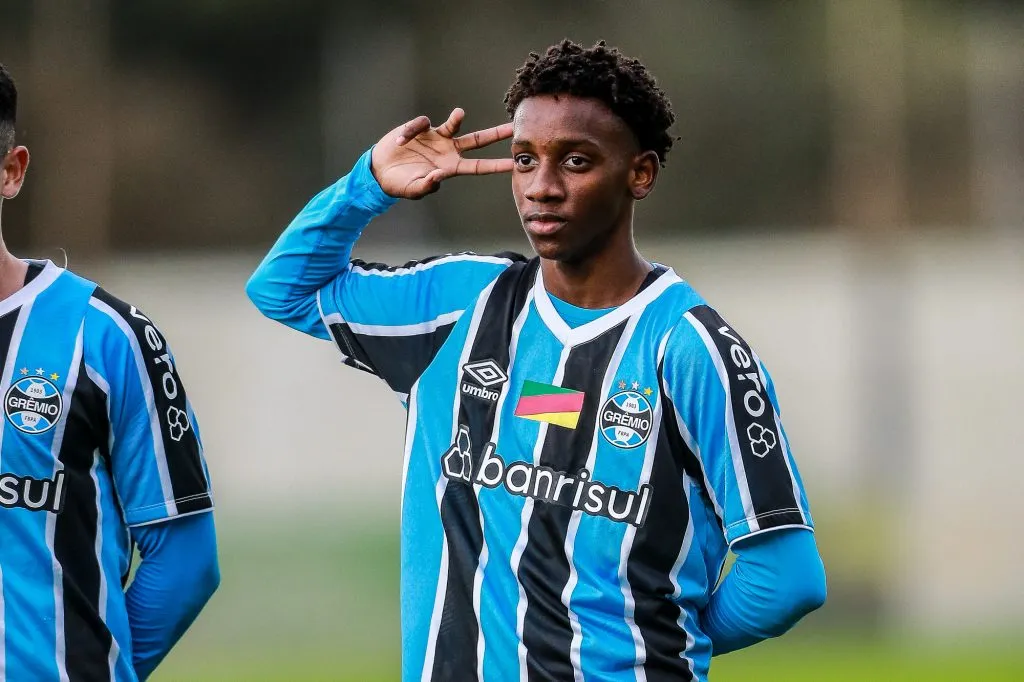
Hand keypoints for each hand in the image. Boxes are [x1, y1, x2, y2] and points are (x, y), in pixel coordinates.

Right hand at [370, 108, 513, 198]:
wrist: (380, 171)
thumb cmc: (399, 183)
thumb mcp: (414, 190)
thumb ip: (427, 186)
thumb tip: (439, 176)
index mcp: (450, 167)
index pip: (478, 166)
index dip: (495, 165)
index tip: (513, 164)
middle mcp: (448, 151)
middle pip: (478, 141)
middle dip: (496, 134)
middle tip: (514, 127)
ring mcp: (436, 138)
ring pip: (454, 124)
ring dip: (457, 118)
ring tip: (458, 114)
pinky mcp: (420, 129)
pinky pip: (421, 124)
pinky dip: (411, 131)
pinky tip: (400, 141)